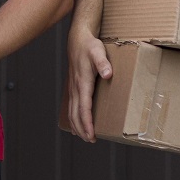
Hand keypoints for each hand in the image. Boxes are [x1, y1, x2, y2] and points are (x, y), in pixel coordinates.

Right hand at [65, 28, 111, 142]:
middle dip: (82, 128)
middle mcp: (76, 87)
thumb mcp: (98, 51)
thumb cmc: (90, 46)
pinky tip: (76, 122)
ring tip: (85, 136)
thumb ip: (103, 62)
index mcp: (83, 82)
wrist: (78, 39)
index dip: (87, 123)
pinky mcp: (73, 86)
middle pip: (76, 113)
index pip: (84, 108)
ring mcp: (73, 87)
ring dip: (77, 125)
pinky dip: (73, 116)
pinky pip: (71, 105)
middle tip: (90, 140)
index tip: (91, 134)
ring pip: (72, 111)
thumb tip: (108, 74)